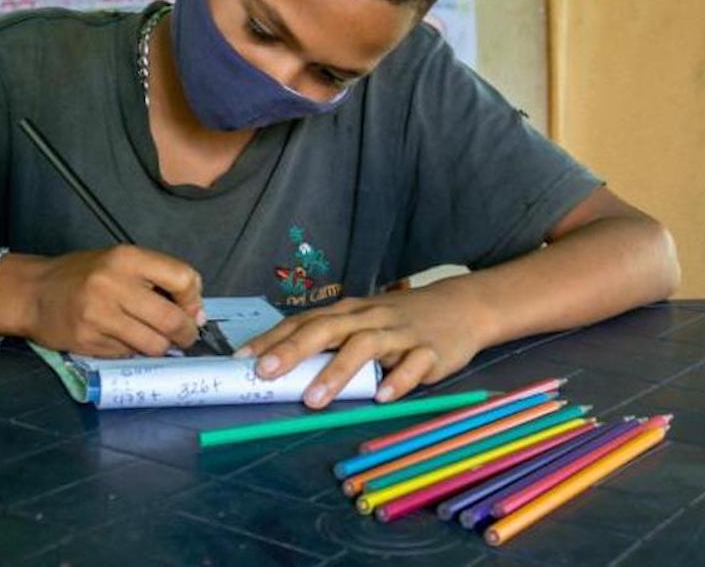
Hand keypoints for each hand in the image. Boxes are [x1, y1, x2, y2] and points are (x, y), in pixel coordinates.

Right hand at [18, 244, 204, 356]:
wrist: (33, 292)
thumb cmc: (82, 275)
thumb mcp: (119, 263)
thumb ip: (157, 279)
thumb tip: (196, 313)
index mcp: (126, 258)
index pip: (181, 278)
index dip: (194, 299)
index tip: (192, 309)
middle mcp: (113, 285)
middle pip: (170, 319)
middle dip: (186, 334)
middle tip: (185, 337)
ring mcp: (99, 316)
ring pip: (153, 344)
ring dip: (161, 347)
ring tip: (155, 340)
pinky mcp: (88, 341)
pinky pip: (128, 354)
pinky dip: (134, 352)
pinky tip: (125, 340)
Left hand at [236, 278, 485, 408]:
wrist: (461, 305)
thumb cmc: (400, 319)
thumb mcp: (364, 321)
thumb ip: (331, 341)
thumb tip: (285, 367)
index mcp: (349, 312)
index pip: (304, 322)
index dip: (273, 339)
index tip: (243, 358)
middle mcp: (369, 318)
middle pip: (327, 329)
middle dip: (294, 350)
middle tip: (266, 372)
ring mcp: (400, 333)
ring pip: (365, 346)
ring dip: (337, 372)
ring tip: (314, 399)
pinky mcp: (430, 350)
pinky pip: (413, 365)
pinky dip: (397, 380)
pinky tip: (381, 397)